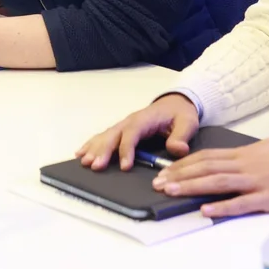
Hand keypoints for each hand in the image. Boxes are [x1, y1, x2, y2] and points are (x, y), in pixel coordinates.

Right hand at [76, 93, 201, 171]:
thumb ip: (181, 136)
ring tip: (84, 161)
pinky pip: (104, 136)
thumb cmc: (180, 114)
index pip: (133, 133)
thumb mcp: (187, 123)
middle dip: (103, 150)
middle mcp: (130, 121)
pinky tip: (81, 154)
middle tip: (94, 166)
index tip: (124, 166)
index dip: (127, 149)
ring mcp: (124, 125)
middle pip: (113, 134)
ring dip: (94, 148)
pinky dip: (91, 144)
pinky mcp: (121, 130)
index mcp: (145, 119)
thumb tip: (177, 149)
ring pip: (106, 136)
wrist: (176, 102)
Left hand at [153, 139, 268, 218]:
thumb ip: (247, 154)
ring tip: (171, 191)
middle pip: (207, 168)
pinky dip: (222, 206)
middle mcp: (247, 165)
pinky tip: (205, 209)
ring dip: (192, 186)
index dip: (185, 163)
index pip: (208, 156)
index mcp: (246, 153)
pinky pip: (241, 203)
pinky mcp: (268, 198)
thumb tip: (230, 159)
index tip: (166, 169)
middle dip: (180, 174)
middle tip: (158, 182)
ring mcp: (257, 181)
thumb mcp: (268, 148)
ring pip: (218, 182)